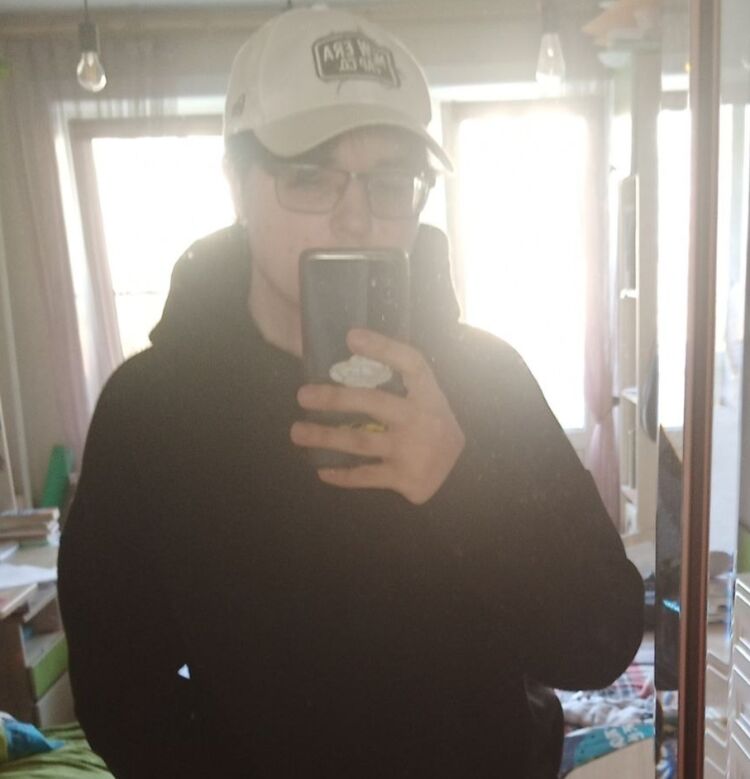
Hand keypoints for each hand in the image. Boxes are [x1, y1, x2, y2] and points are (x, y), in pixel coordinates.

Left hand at [290, 328, 464, 504]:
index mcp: (429, 394)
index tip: (351, 337)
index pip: (410, 363)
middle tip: (303, 395)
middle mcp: (421, 419)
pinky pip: (365, 476)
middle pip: (374, 402)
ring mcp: (413, 450)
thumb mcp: (429, 401)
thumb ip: (401, 386)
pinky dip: (342, 475)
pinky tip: (322, 470)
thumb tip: (351, 359)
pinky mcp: (405, 477)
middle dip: (334, 398)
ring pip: (360, 441)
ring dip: (324, 436)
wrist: (460, 474)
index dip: (383, 347)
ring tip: (297, 431)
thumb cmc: (433, 428)